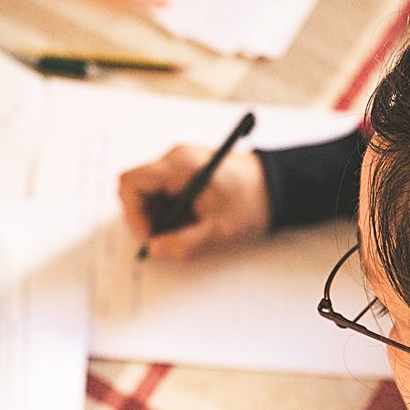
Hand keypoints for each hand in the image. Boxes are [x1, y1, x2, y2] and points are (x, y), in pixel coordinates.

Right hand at [117, 145, 272, 260]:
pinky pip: (164, 194)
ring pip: (149, 194)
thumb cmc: (252, 202)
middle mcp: (175, 160)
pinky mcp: (186, 173)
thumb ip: (185, 244)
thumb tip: (156, 249)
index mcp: (179, 166)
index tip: (150, 234)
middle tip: (168, 238)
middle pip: (137, 190)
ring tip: (186, 229)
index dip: (133, 212)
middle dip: (147, 218)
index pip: (131, 183)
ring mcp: (180, 165)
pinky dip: (170, 212)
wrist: (278, 186)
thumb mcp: (219, 231)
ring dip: (159, 217)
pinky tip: (191, 221)